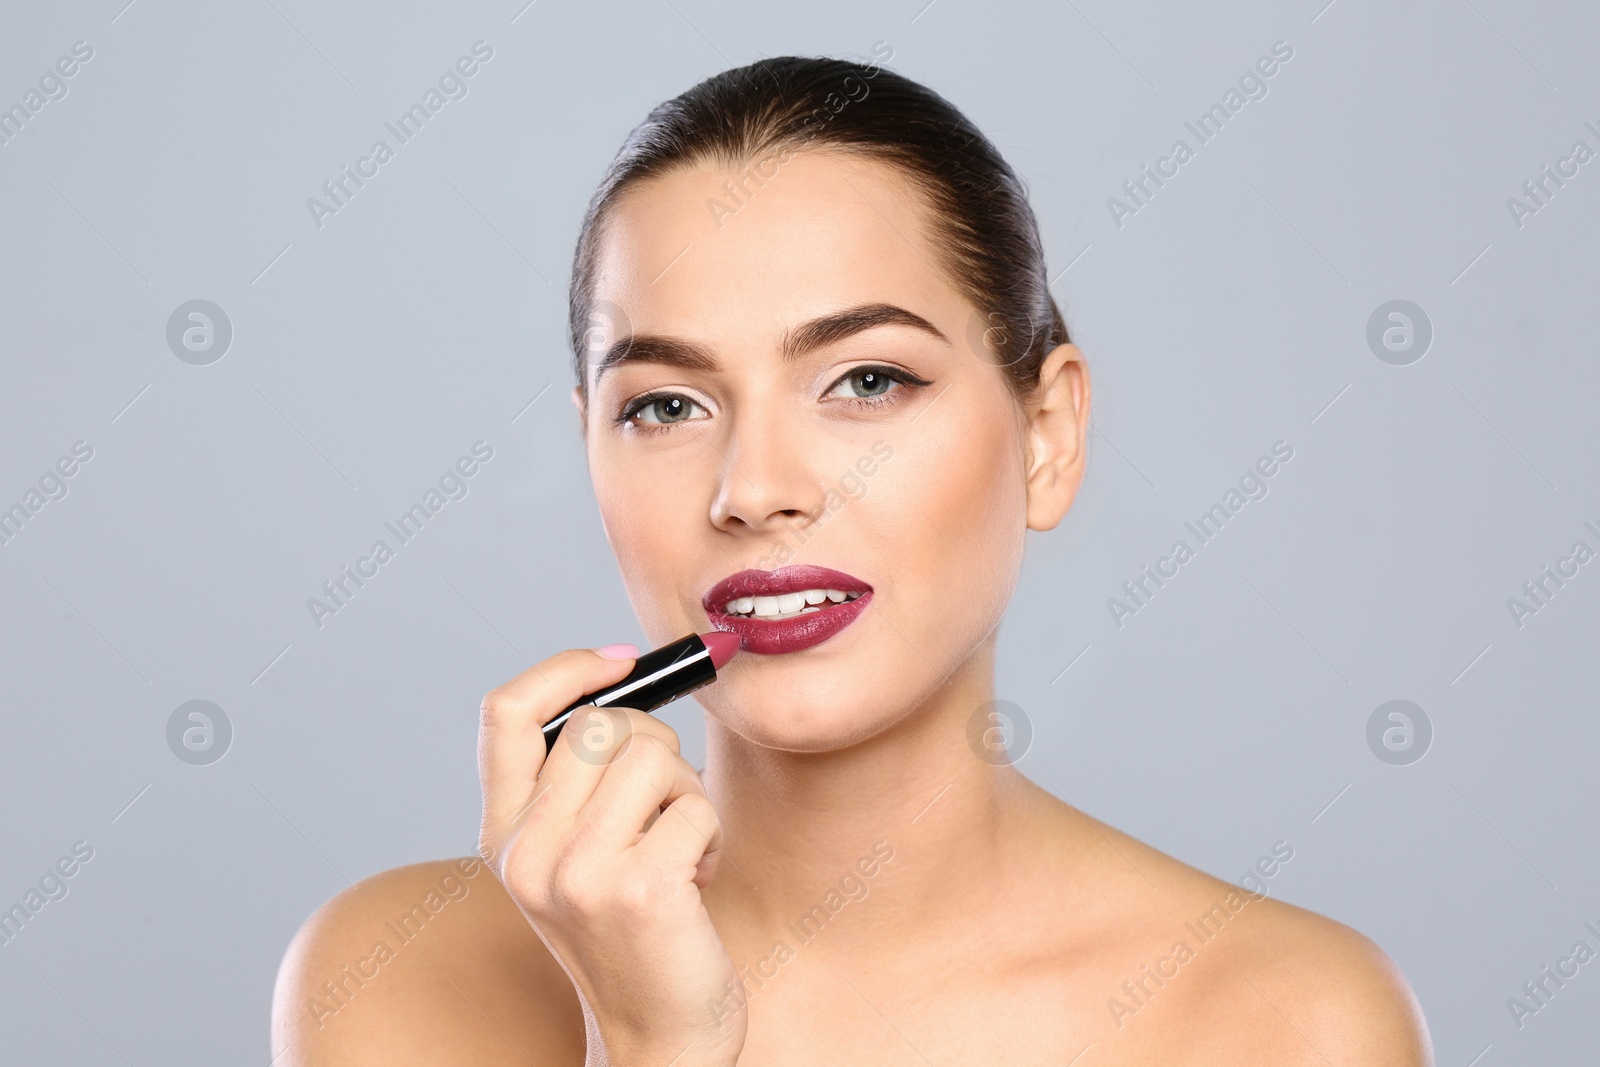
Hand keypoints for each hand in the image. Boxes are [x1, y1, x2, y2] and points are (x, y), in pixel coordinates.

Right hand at [478, 647, 745, 1066]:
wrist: (658, 1034)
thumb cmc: (635, 929)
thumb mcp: (579, 851)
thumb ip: (579, 777)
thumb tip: (624, 675)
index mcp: (503, 834)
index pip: (506, 712)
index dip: (567, 668)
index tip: (623, 662)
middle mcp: (525, 853)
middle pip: (600, 723)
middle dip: (653, 745)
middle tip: (665, 801)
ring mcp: (577, 874)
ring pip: (652, 756)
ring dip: (686, 793)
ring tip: (676, 847)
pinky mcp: (638, 891)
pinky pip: (696, 808)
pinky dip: (709, 835)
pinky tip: (692, 882)